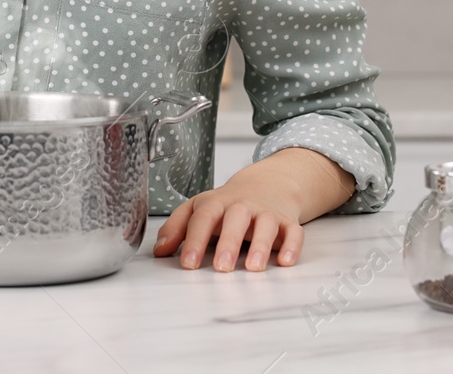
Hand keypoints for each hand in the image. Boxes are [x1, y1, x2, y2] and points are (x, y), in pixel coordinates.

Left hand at [153, 147, 354, 271]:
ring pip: (266, 225)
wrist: (267, 184)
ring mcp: (267, 213)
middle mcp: (242, 206)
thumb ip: (176, 228)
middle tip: (221, 267)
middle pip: (236, 218)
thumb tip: (158, 251)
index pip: (203, 216)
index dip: (194, 239)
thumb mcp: (198, 208)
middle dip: (228, 242)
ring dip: (261, 245)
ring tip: (253, 267)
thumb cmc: (227, 204)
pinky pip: (294, 232)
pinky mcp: (288, 222)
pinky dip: (292, 246)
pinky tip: (285, 261)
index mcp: (216, 203)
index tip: (187, 264)